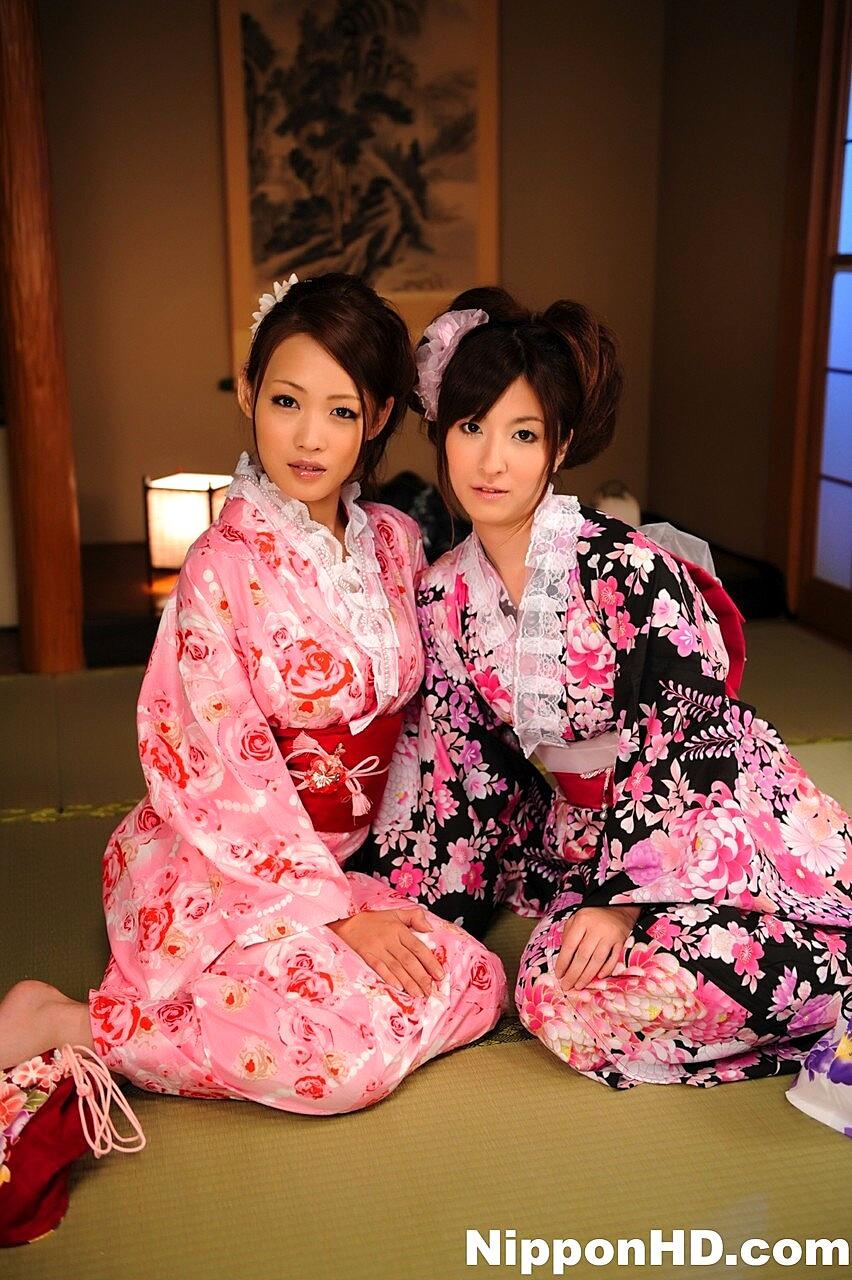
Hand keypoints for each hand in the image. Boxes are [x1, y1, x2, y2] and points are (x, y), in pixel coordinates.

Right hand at [327, 907, 443, 998]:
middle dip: (421, 976)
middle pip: (409, 960)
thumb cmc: (373, 921)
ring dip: (409, 982)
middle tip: (430, 990)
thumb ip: (414, 917)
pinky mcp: (367, 956)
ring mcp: (378, 949)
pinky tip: (399, 988)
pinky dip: (390, 978)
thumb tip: (430, 928)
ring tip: (419, 993)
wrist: (347, 923)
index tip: (439, 975)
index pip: (418, 947)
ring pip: (396, 967)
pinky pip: (380, 968)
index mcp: (399, 929)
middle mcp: (390, 939)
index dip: (430, 962)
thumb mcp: (395, 913)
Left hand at [554, 905, 640, 990]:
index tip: (559, 974)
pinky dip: (606, 969)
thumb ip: (568, 935)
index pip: (570, 945)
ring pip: (597, 960)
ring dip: (587, 976)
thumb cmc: (592, 917)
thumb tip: (562, 958)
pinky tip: (598, 977)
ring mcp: (610, 935)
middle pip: (583, 956)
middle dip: (573, 974)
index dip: (563, 962)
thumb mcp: (576, 919)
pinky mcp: (621, 941)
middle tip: (567, 985)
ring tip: (579, 986)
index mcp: (581, 921)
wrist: (617, 908)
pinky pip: (613, 959)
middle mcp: (596, 928)